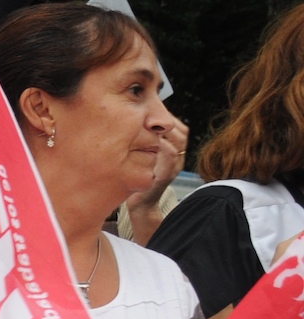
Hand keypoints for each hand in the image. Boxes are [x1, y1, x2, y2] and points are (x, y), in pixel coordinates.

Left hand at [124, 119, 187, 239]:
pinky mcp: (166, 174)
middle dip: (164, 123)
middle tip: (146, 119)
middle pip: (181, 132)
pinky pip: (169, 154)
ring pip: (177, 141)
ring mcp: (174, 166)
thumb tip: (136, 120)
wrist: (139, 204)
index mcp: (175, 152)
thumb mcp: (143, 154)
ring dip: (161, 132)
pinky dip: (159, 145)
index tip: (150, 114)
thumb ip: (146, 141)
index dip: (167, 118)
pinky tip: (143, 142)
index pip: (179, 127)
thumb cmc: (136, 176)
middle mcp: (178, 158)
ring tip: (144, 129)